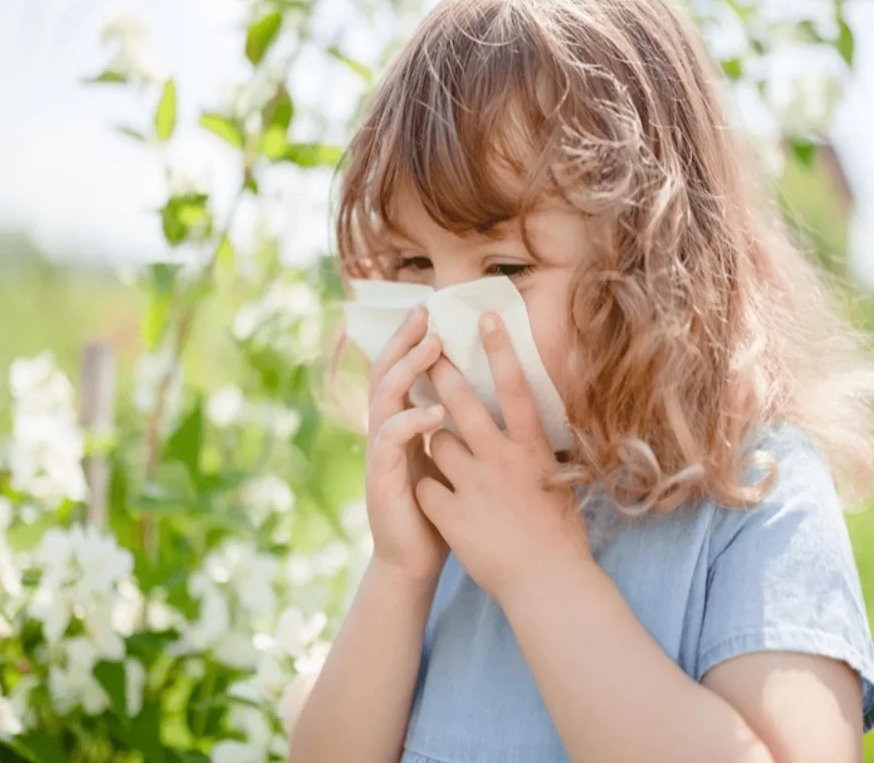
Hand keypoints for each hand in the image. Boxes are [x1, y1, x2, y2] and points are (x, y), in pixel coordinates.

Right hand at [363, 306, 450, 585]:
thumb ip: (459, 429)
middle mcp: (385, 432)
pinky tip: (433, 413)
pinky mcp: (382, 478)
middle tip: (424, 313)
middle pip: (385, 373)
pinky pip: (390, 441)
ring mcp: (379, 454)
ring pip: (384, 398)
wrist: (416, 562)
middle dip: (404, 341)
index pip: (402, 371)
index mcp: (403, 424)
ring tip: (431, 348)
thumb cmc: (441, 511)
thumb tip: (493, 398)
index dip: (412, 341)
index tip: (432, 312)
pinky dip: (410, 422)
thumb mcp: (452, 461)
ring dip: (407, 369)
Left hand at [414, 312, 590, 604]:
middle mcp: (501, 461)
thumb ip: (541, 453)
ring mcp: (474, 487)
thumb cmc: (560, 536)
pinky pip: (425, 484)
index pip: (515, 389)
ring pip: (436, 440)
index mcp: (532, 450)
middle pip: (462, 403)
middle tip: (429, 350)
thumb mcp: (559, 483)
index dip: (500, 350)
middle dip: (442, 371)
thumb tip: (536, 426)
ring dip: (433, 437)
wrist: (547, 584)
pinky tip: (433, 495)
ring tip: (438, 441)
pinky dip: (427, 485)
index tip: (483, 317)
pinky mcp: (451, 515)